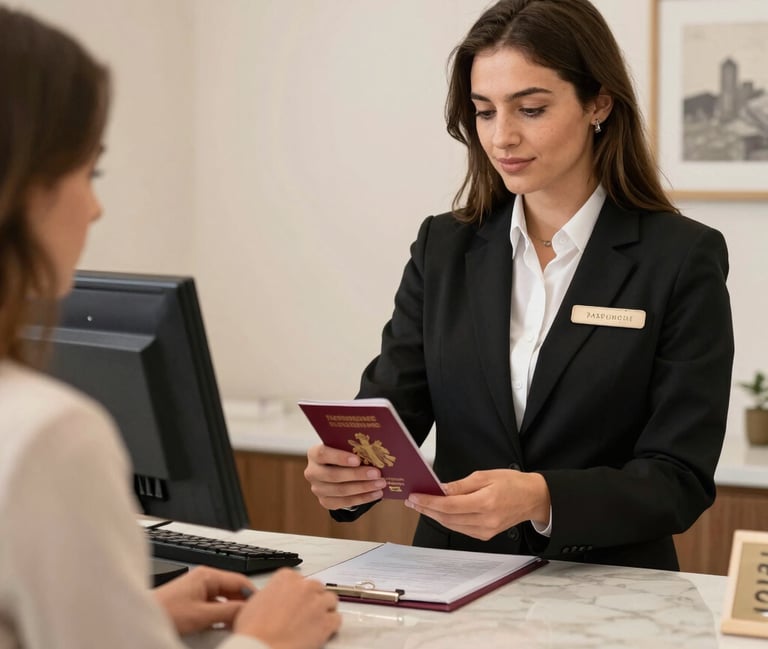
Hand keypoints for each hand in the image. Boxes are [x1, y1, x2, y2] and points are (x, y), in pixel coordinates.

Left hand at [152, 566, 252, 634]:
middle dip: (242, 604)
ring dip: (230, 611)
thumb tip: (248, 610)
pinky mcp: (191, 600)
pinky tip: (221, 627)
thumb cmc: (165, 612)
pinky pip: (213, 605)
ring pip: (224, 599)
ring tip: (236, 625)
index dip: (253, 595)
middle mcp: (204, 578)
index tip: (262, 608)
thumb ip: (228, 611)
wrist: (140, 618)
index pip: (240, 581)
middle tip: (250, 619)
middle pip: (233, 590)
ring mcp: (197, 589)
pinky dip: (220, 615)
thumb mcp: (202, 615)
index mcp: (208, 575)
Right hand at [234, 569, 340, 648]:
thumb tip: (272, 599)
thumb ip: (270, 594)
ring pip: (330, 600)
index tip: (294, 599)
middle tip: (304, 612)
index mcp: (286, 578)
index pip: (298, 579)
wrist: (261, 647)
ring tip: (315, 621)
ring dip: (324, 609)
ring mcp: (317, 603)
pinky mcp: (327, 622)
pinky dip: (331, 624)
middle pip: (316, 587)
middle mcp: (304, 587)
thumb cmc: (254, 631)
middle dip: (312, 599)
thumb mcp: (254, 602)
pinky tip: (323, 630)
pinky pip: (337, 618)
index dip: (296, 592)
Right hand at [304, 443, 386, 509]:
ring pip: (341, 491)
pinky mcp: (325, 501)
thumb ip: (353, 447)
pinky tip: (376, 494)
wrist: (335, 469)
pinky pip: (345, 502)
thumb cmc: (343, 454)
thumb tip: (374, 449)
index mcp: (314, 453)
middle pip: (334, 475)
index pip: (323, 454)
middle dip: (357, 475)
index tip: (357, 460)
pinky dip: (363, 498)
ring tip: (380, 484)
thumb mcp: (343, 447)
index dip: (339, 458)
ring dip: (363, 488)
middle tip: (376, 474)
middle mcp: (312, 472)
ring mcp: (317, 489)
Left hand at [405, 469, 550, 539]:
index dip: (429, 501)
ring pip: (452, 525)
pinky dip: (447, 521)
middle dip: (427, 509)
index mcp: (485, 502)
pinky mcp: (485, 535)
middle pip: (447, 517)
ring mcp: (485, 531)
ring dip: (434, 515)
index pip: (449, 505)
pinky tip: (438, 512)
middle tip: (412, 501)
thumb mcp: (486, 476)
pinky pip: (460, 529)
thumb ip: (461, 485)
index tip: (415, 496)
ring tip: (421, 506)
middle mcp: (485, 520)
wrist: (533, 499)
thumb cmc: (512, 483)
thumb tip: (441, 489)